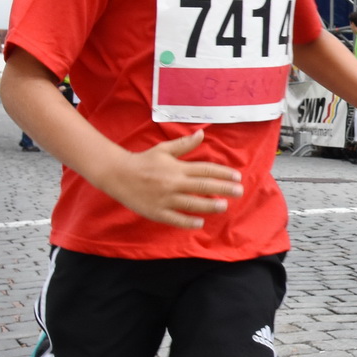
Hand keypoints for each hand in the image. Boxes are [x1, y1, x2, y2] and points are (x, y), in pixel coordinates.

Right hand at [102, 131, 244, 229]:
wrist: (117, 174)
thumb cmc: (143, 161)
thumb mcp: (164, 150)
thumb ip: (184, 144)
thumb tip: (202, 134)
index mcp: (177, 167)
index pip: (205, 170)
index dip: (223, 173)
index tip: (237, 177)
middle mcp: (174, 182)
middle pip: (203, 186)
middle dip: (223, 188)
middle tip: (239, 191)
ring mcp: (165, 198)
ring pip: (192, 203)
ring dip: (209, 205)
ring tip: (224, 206)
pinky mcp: (156, 211)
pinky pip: (174, 218)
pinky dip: (187, 221)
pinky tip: (200, 222)